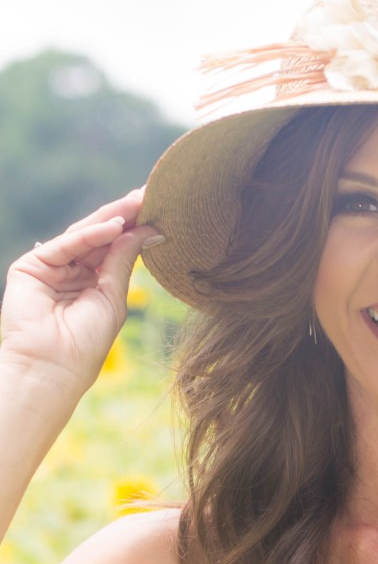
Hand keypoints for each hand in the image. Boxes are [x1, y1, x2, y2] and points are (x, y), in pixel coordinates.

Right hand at [0, 188, 162, 393]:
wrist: (52, 368)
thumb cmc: (85, 345)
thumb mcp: (113, 298)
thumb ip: (124, 262)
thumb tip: (148, 231)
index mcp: (92, 284)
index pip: (115, 249)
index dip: (135, 230)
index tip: (160, 212)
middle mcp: (71, 272)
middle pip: (100, 238)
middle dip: (125, 217)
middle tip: (151, 195)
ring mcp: (51, 267)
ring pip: (84, 236)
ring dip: (112, 218)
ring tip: (138, 202)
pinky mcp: (32, 265)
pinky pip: (66, 245)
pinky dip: (90, 235)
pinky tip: (115, 226)